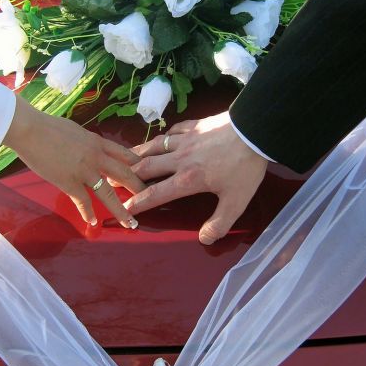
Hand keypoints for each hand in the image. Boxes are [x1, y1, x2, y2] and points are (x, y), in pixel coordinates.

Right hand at [3, 96, 144, 227]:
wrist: (30, 130)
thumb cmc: (48, 126)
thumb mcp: (76, 131)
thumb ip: (87, 141)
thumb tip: (90, 146)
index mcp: (98, 142)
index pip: (125, 154)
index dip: (138, 164)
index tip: (148, 172)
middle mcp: (96, 157)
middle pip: (125, 174)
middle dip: (139, 188)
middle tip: (149, 199)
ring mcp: (84, 171)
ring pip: (108, 193)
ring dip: (120, 210)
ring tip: (130, 222)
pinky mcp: (69, 182)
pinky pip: (83, 201)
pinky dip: (88, 213)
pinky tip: (93, 222)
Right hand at [125, 111, 267, 243]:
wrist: (253, 131)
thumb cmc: (244, 167)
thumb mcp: (236, 201)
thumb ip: (219, 223)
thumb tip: (205, 239)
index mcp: (187, 180)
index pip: (155, 194)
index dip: (137, 203)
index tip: (124, 208)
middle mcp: (180, 159)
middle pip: (147, 167)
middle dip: (128, 175)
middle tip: (113, 179)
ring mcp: (186, 140)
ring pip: (155, 147)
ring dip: (139, 153)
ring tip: (126, 158)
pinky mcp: (195, 126)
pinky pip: (174, 130)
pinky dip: (164, 136)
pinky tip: (163, 138)